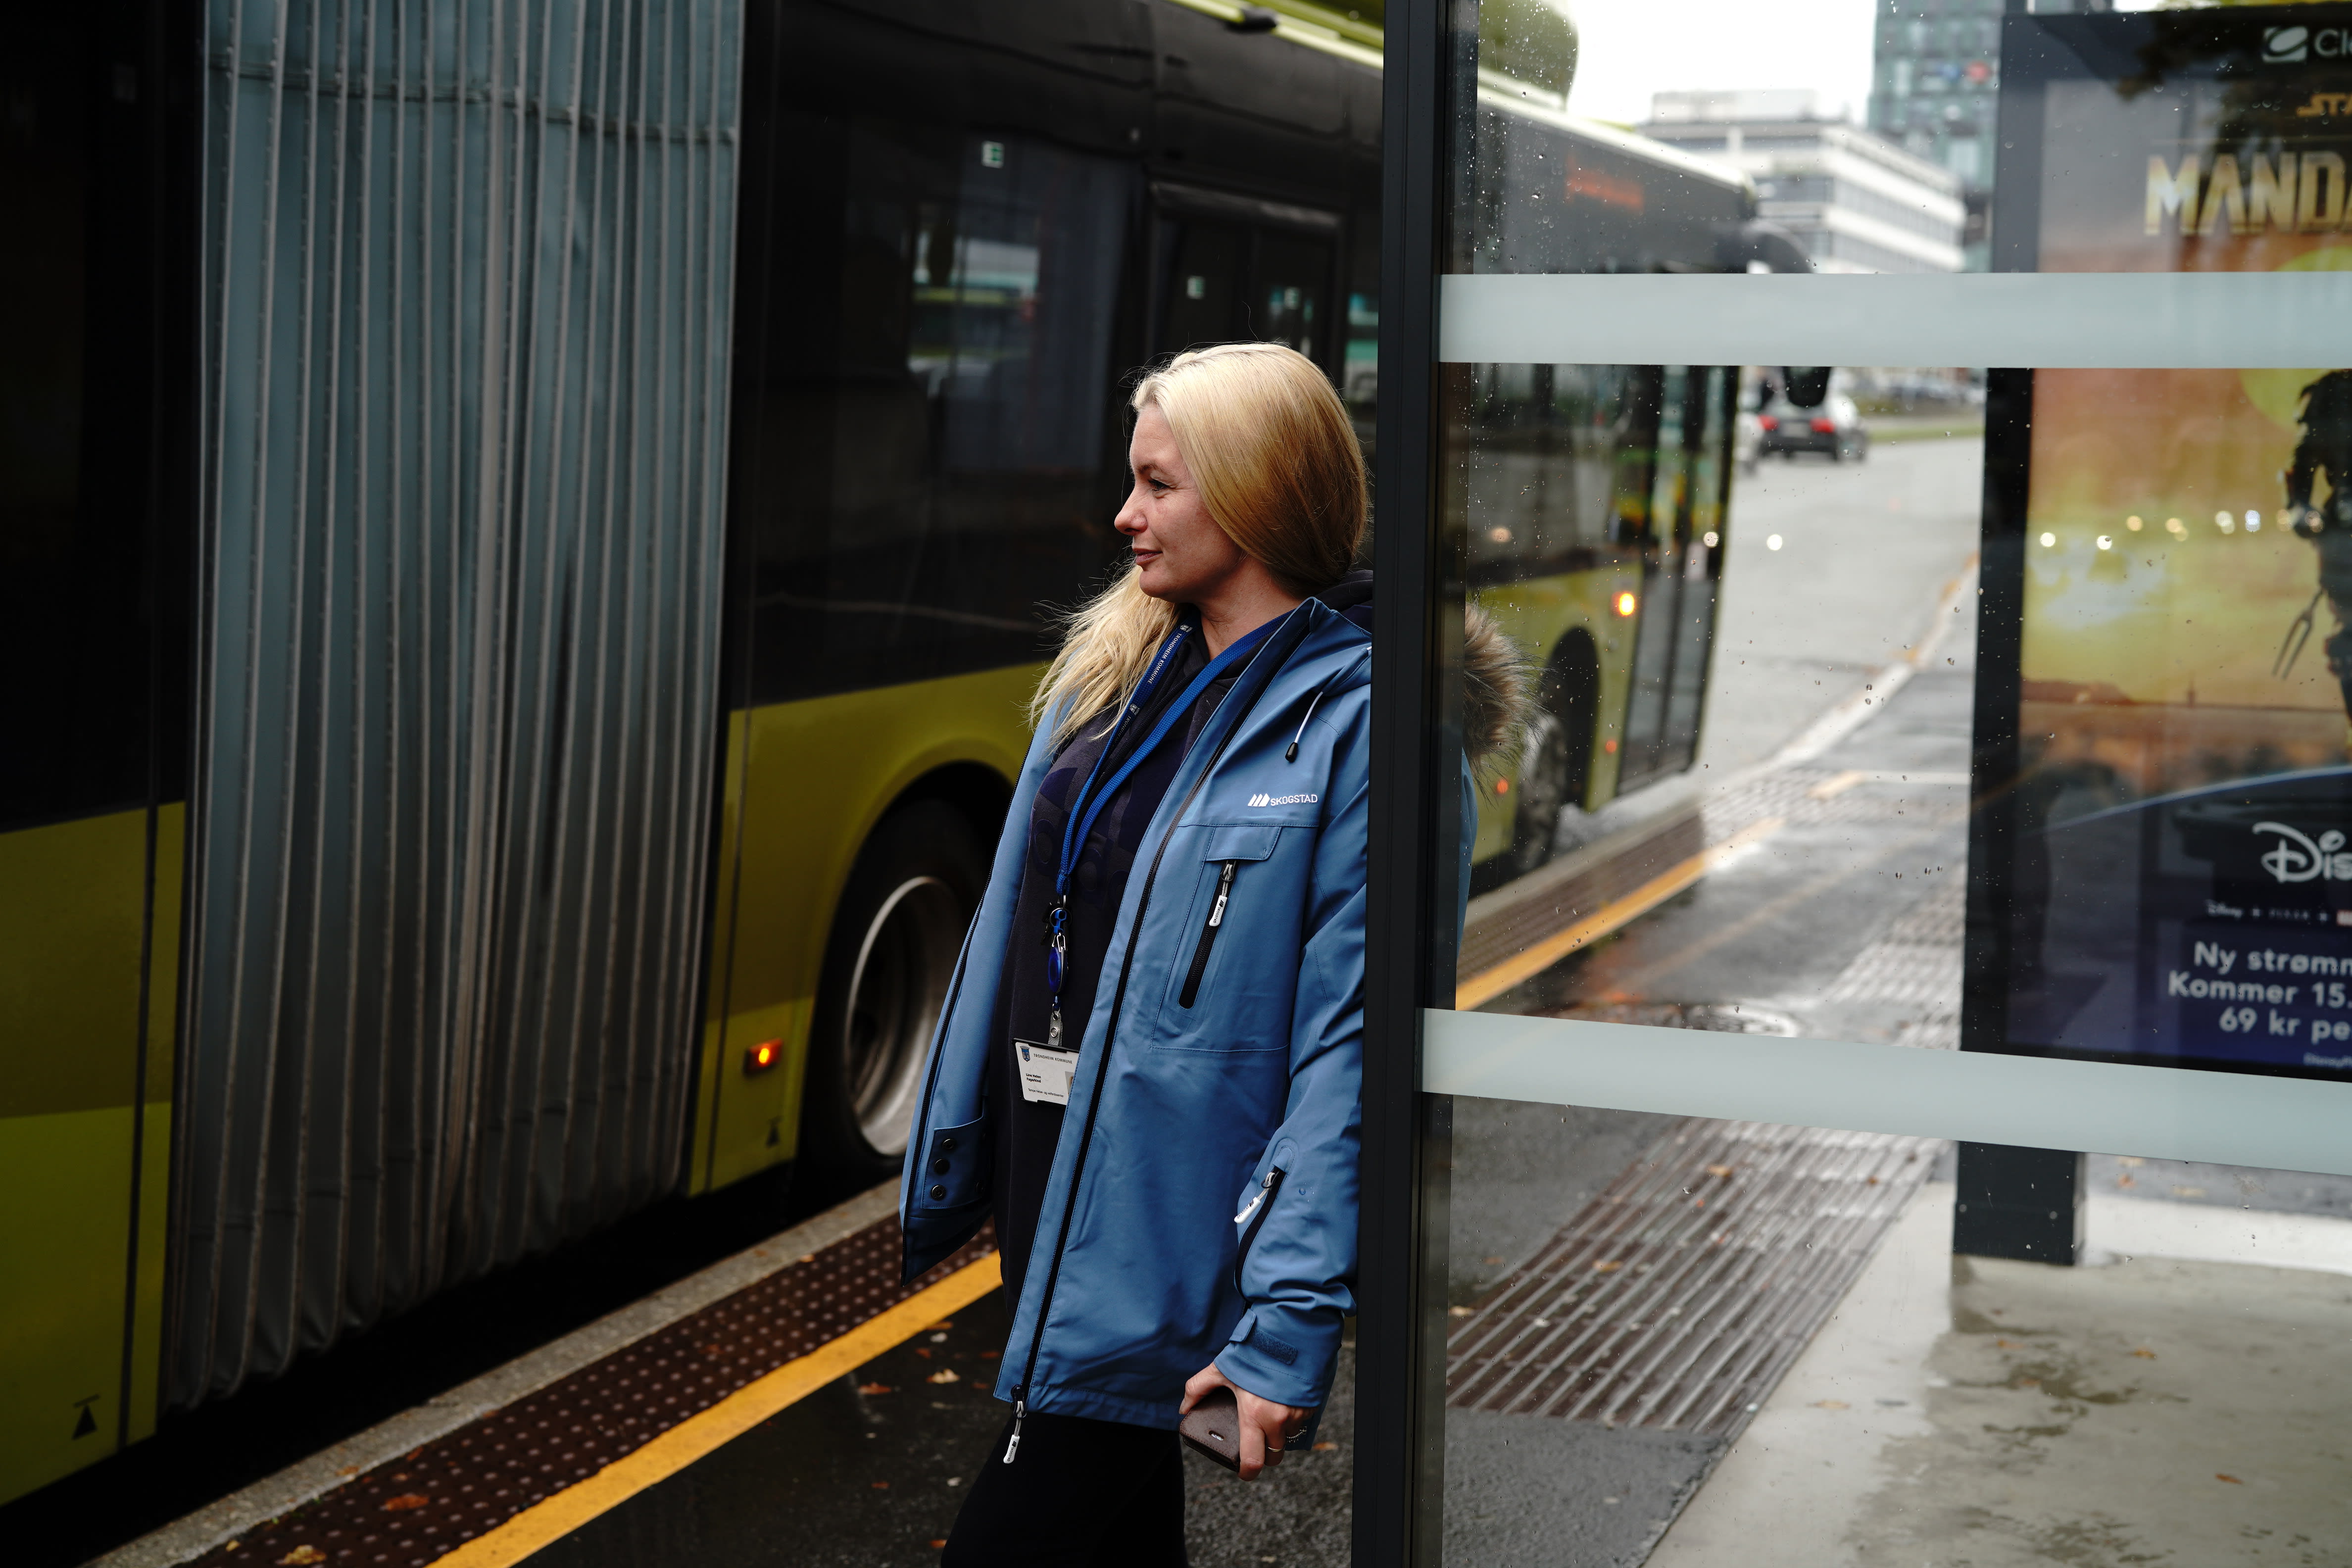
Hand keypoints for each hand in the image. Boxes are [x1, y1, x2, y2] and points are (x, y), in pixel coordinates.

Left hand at [1181, 1363, 1309, 1480]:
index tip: (1244, 1472)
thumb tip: (1183, 1408)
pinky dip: (1291, 1420)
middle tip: (1256, 1441)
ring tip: (1268, 1414)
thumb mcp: (1221, 1369)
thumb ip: (1198, 1388)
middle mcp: (1278, 1419)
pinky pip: (1300, 1423)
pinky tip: (1282, 1404)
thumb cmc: (1253, 1353)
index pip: (1253, 1461)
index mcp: (1254, 1415)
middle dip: (1265, 1454)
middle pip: (1274, 1456)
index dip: (1247, 1472)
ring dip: (1278, 1434)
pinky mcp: (1310, 1406)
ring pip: (1287, 1439)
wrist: (1288, 1334)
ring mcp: (1296, 1414)